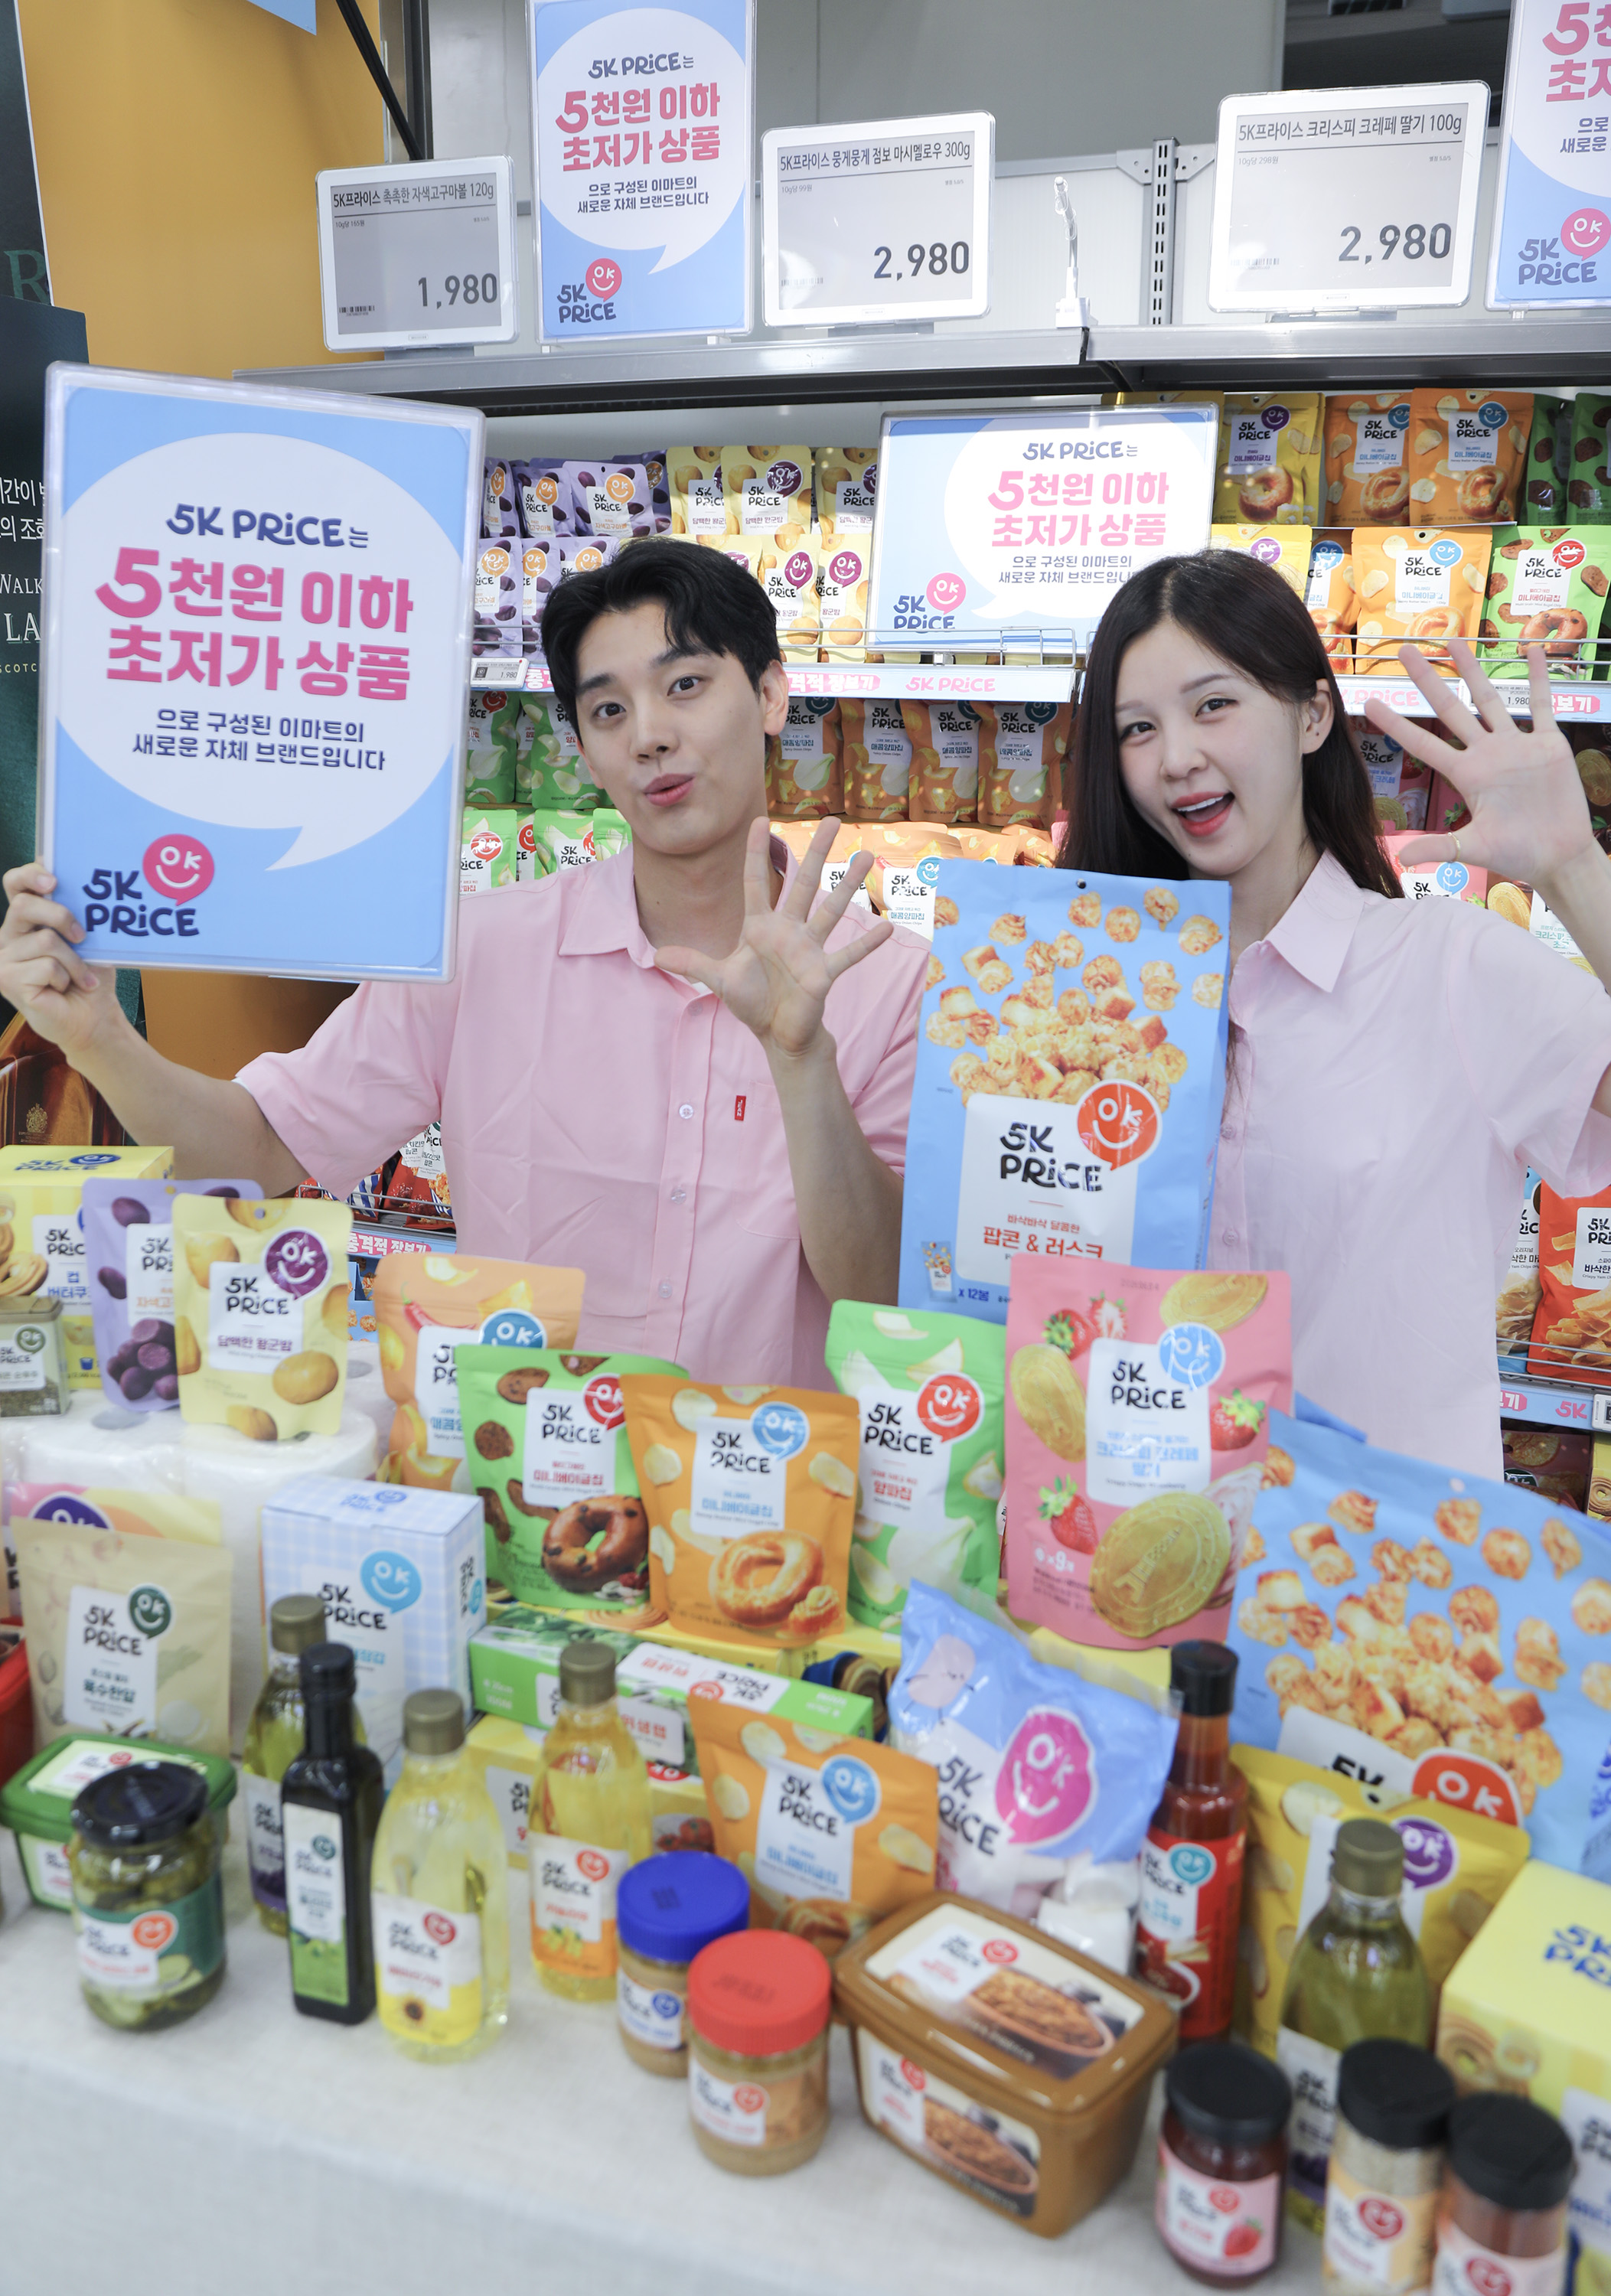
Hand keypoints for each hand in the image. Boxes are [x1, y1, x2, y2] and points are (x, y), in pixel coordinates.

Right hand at [0, 862, 122, 1058]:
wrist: (93, 1017)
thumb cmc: (89, 975)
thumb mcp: (89, 940)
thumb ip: (78, 914)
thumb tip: (85, 888)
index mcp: (26, 920)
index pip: (16, 884)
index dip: (29, 875)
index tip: (53, 882)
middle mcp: (8, 935)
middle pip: (23, 906)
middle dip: (59, 916)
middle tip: (82, 936)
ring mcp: (4, 959)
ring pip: (44, 940)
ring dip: (74, 961)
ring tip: (82, 978)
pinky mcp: (7, 980)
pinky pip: (46, 966)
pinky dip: (66, 977)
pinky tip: (64, 989)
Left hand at [654, 817, 890, 1061]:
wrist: (777, 1033)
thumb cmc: (751, 1001)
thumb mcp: (719, 980)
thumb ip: (693, 963)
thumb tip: (656, 955)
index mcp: (760, 927)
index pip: (757, 882)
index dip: (757, 853)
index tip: (760, 820)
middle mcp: (788, 930)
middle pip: (803, 884)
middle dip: (816, 852)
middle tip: (832, 820)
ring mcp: (809, 949)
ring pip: (831, 910)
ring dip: (848, 885)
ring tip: (865, 857)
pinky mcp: (824, 973)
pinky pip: (848, 955)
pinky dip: (866, 944)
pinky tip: (887, 928)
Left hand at [1366, 641, 1593, 898]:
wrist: (1558, 855)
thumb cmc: (1517, 854)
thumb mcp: (1474, 849)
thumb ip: (1440, 848)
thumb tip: (1402, 860)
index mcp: (1466, 774)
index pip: (1422, 743)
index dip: (1396, 724)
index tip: (1370, 703)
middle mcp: (1487, 754)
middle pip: (1452, 708)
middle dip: (1428, 679)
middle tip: (1405, 650)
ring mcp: (1517, 746)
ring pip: (1490, 698)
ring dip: (1473, 669)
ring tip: (1456, 641)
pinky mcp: (1548, 744)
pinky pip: (1541, 705)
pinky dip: (1539, 679)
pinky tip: (1533, 652)